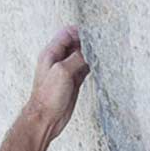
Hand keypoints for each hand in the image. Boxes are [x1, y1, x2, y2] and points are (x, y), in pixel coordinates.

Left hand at [29, 25, 90, 139]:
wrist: (46, 118)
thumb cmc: (48, 97)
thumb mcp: (63, 72)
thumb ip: (76, 58)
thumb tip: (89, 51)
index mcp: (51, 53)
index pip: (66, 34)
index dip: (80, 32)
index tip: (93, 34)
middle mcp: (58, 60)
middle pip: (75, 44)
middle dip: (87, 42)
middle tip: (101, 43)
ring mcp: (66, 71)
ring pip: (81, 57)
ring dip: (91, 54)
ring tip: (103, 53)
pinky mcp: (73, 82)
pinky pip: (84, 69)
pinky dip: (92, 66)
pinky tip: (99, 65)